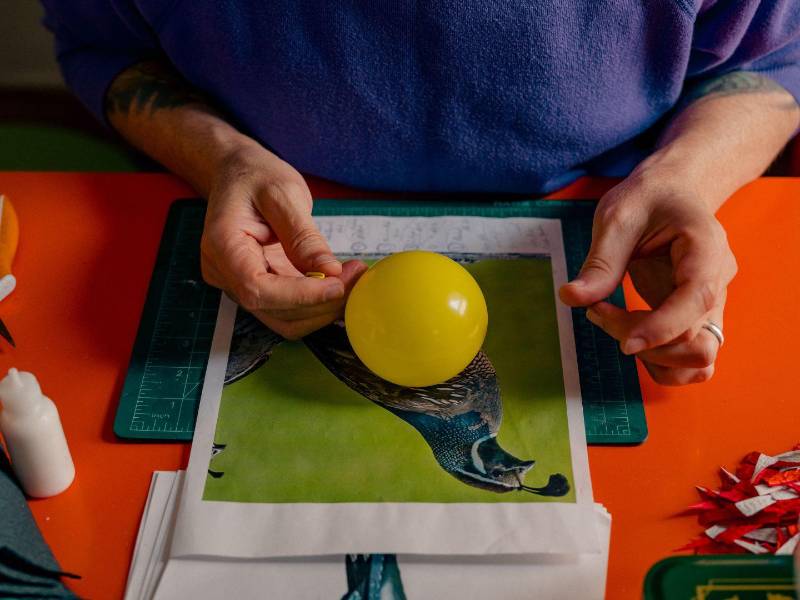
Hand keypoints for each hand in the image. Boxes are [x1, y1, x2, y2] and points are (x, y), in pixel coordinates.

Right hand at [201, 144, 366, 338]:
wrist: (238, 173)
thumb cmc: (255, 176)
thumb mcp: (282, 193)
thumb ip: (303, 236)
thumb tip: (330, 272)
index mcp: (222, 246)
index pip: (257, 289)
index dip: (300, 295)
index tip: (338, 286)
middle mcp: (224, 273)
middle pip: (274, 310)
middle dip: (320, 302)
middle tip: (356, 276)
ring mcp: (239, 284)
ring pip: (284, 319)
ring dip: (323, 308)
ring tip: (352, 278)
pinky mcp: (259, 288)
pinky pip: (289, 309)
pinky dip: (317, 303)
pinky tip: (340, 282)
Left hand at [559, 171, 736, 384]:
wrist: (672, 193)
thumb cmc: (647, 200)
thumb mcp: (616, 218)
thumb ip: (600, 261)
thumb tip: (572, 298)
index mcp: (705, 249)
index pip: (697, 299)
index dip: (661, 328)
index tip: (623, 343)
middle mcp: (717, 282)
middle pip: (696, 340)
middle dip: (644, 341)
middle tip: (597, 312)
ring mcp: (712, 305)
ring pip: (700, 359)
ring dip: (653, 357)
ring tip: (610, 322)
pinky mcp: (698, 319)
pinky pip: (691, 359)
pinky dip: (660, 360)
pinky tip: (628, 333)